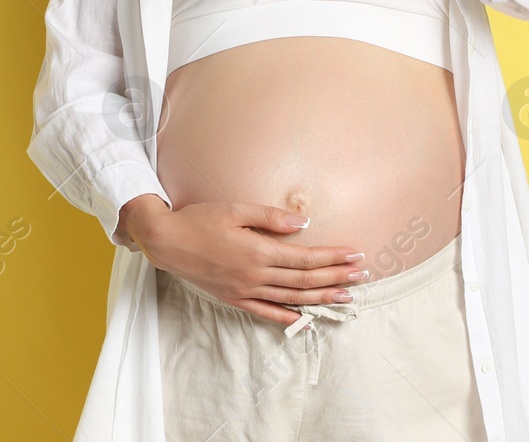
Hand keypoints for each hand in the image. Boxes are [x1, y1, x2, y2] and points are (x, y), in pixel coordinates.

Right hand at [132, 201, 366, 326]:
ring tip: (346, 297)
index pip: (306, 258)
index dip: (333, 257)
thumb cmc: (200, 219)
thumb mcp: (236, 208)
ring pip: (292, 299)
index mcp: (259, 251)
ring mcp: (245, 290)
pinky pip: (266, 312)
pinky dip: (288, 318)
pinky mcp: (235, 299)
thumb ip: (271, 217)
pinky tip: (307, 320)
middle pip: (305, 280)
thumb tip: (304, 223)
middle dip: (336, 277)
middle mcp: (255, 275)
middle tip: (362, 275)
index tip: (356, 254)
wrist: (166, 241)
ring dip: (321, 298)